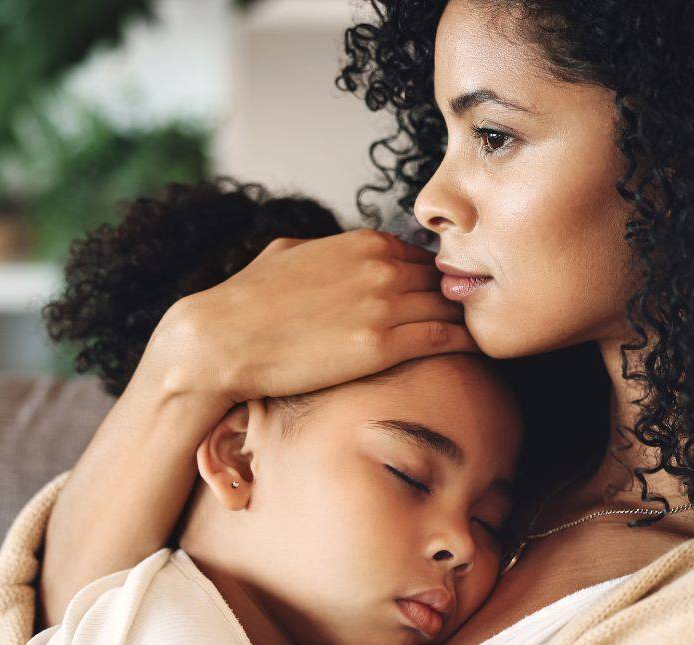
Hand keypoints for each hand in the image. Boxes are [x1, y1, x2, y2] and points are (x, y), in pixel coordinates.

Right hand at [143, 228, 477, 403]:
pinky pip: (444, 339)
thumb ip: (328, 251)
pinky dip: (462, 344)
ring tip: (471, 341)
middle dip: (451, 301)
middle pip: (440, 282)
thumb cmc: (248, 299)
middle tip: (463, 325)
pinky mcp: (382, 346)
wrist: (222, 339)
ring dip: (461, 323)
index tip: (433, 303)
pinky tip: (469, 354)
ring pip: (448, 308)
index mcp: (364, 242)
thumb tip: (339, 254)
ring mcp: (384, 305)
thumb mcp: (290, 253)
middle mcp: (381, 267)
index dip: (428, 282)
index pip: (421, 258)